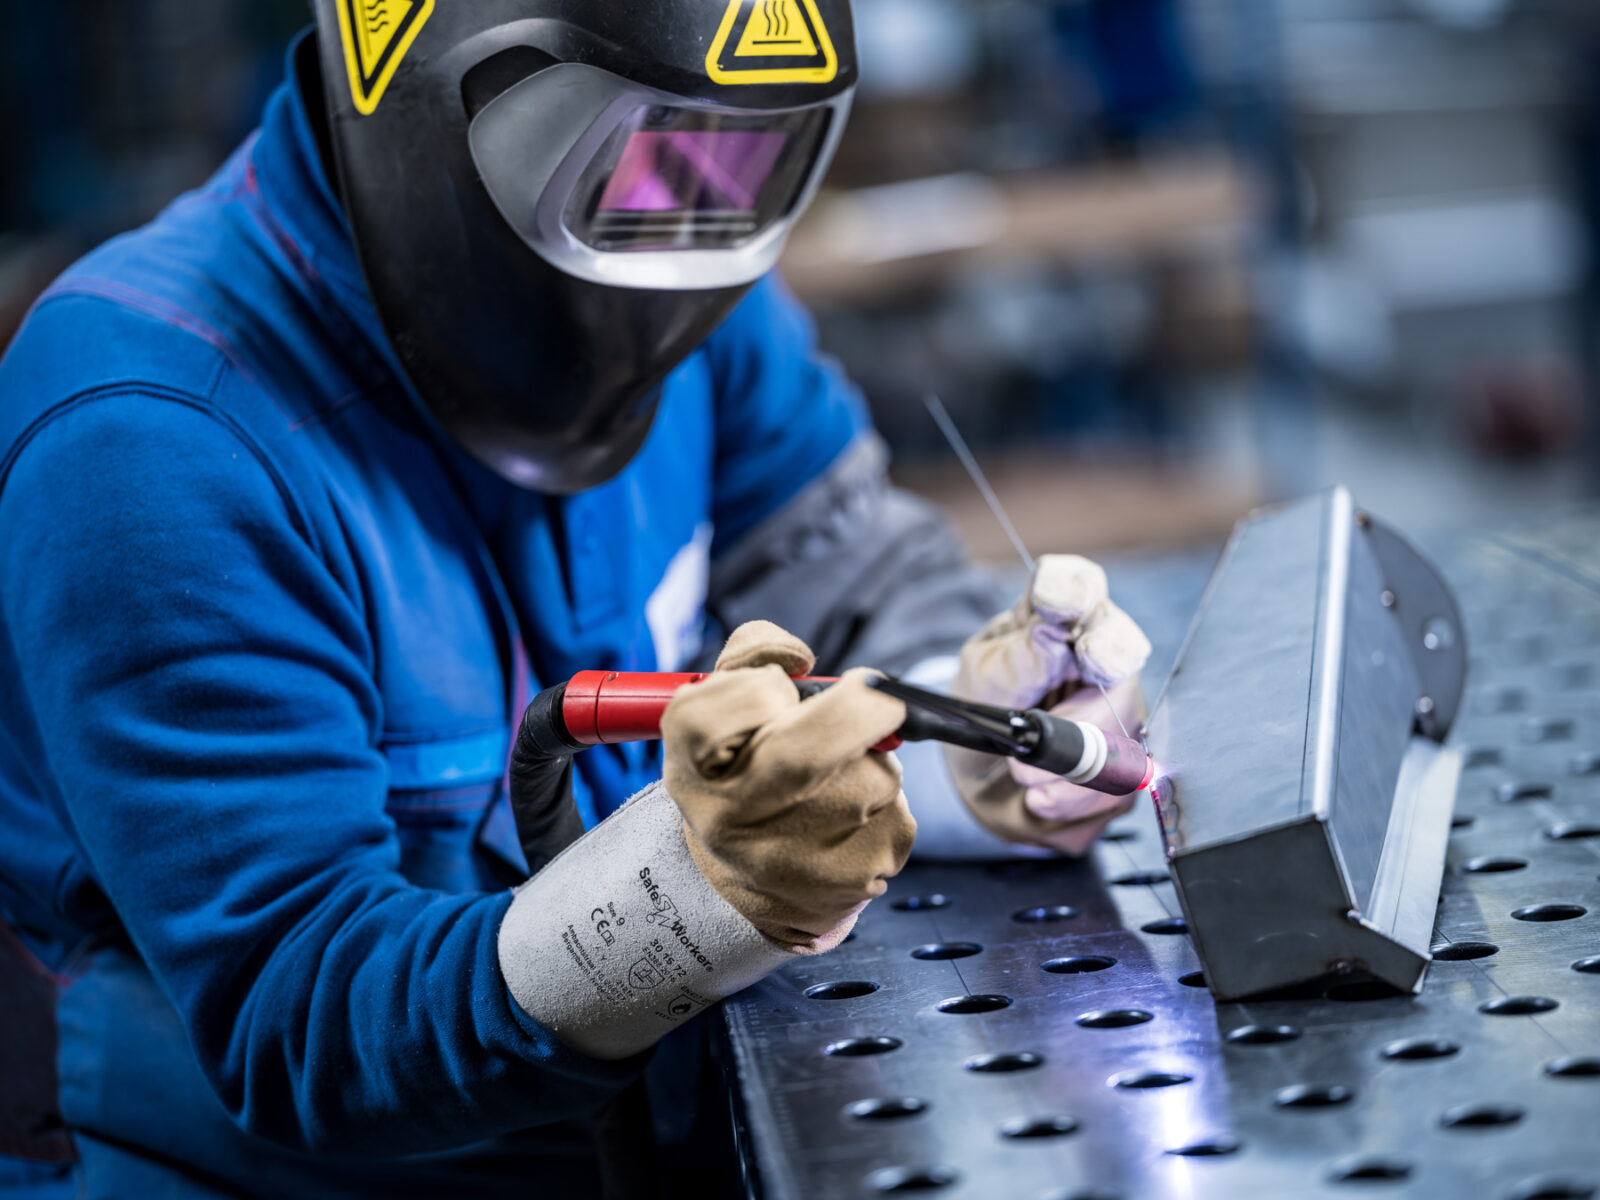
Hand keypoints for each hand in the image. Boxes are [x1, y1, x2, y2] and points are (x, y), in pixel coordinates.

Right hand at [498, 621, 912, 1058]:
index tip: (784, 685)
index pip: (708, 718)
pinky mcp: (858, 875)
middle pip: (803, 757)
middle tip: (882, 701)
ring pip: (870, 776)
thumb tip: (798, 657)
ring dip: (871, 759)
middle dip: (857, 712)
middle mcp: (734, 822)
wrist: (760, 885)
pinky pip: (896, 810)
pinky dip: (886, 798)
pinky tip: (853, 816)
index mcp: (691, 773)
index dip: (755, 690)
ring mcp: (797, 859)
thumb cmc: (746, 770)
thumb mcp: (722, 711)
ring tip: (838, 778)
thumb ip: (750, 655)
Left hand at [944, 554, 1150, 854]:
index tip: (1057, 611)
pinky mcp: (1127, 765)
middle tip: (1031, 738)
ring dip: (1063, 773)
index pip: (1081, 587)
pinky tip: (1039, 798)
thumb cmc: (985, 706)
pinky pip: (1114, 791)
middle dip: (1073, 717)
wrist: (981, 772)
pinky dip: (1069, 803)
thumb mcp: (983, 677)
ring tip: (1020, 776)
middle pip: (1118, 673)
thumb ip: (1017, 658)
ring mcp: (1125, 712)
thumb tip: (1052, 635)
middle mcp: (1105, 657)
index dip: (1075, 596)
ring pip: (1122, 740)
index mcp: (1062, 618)